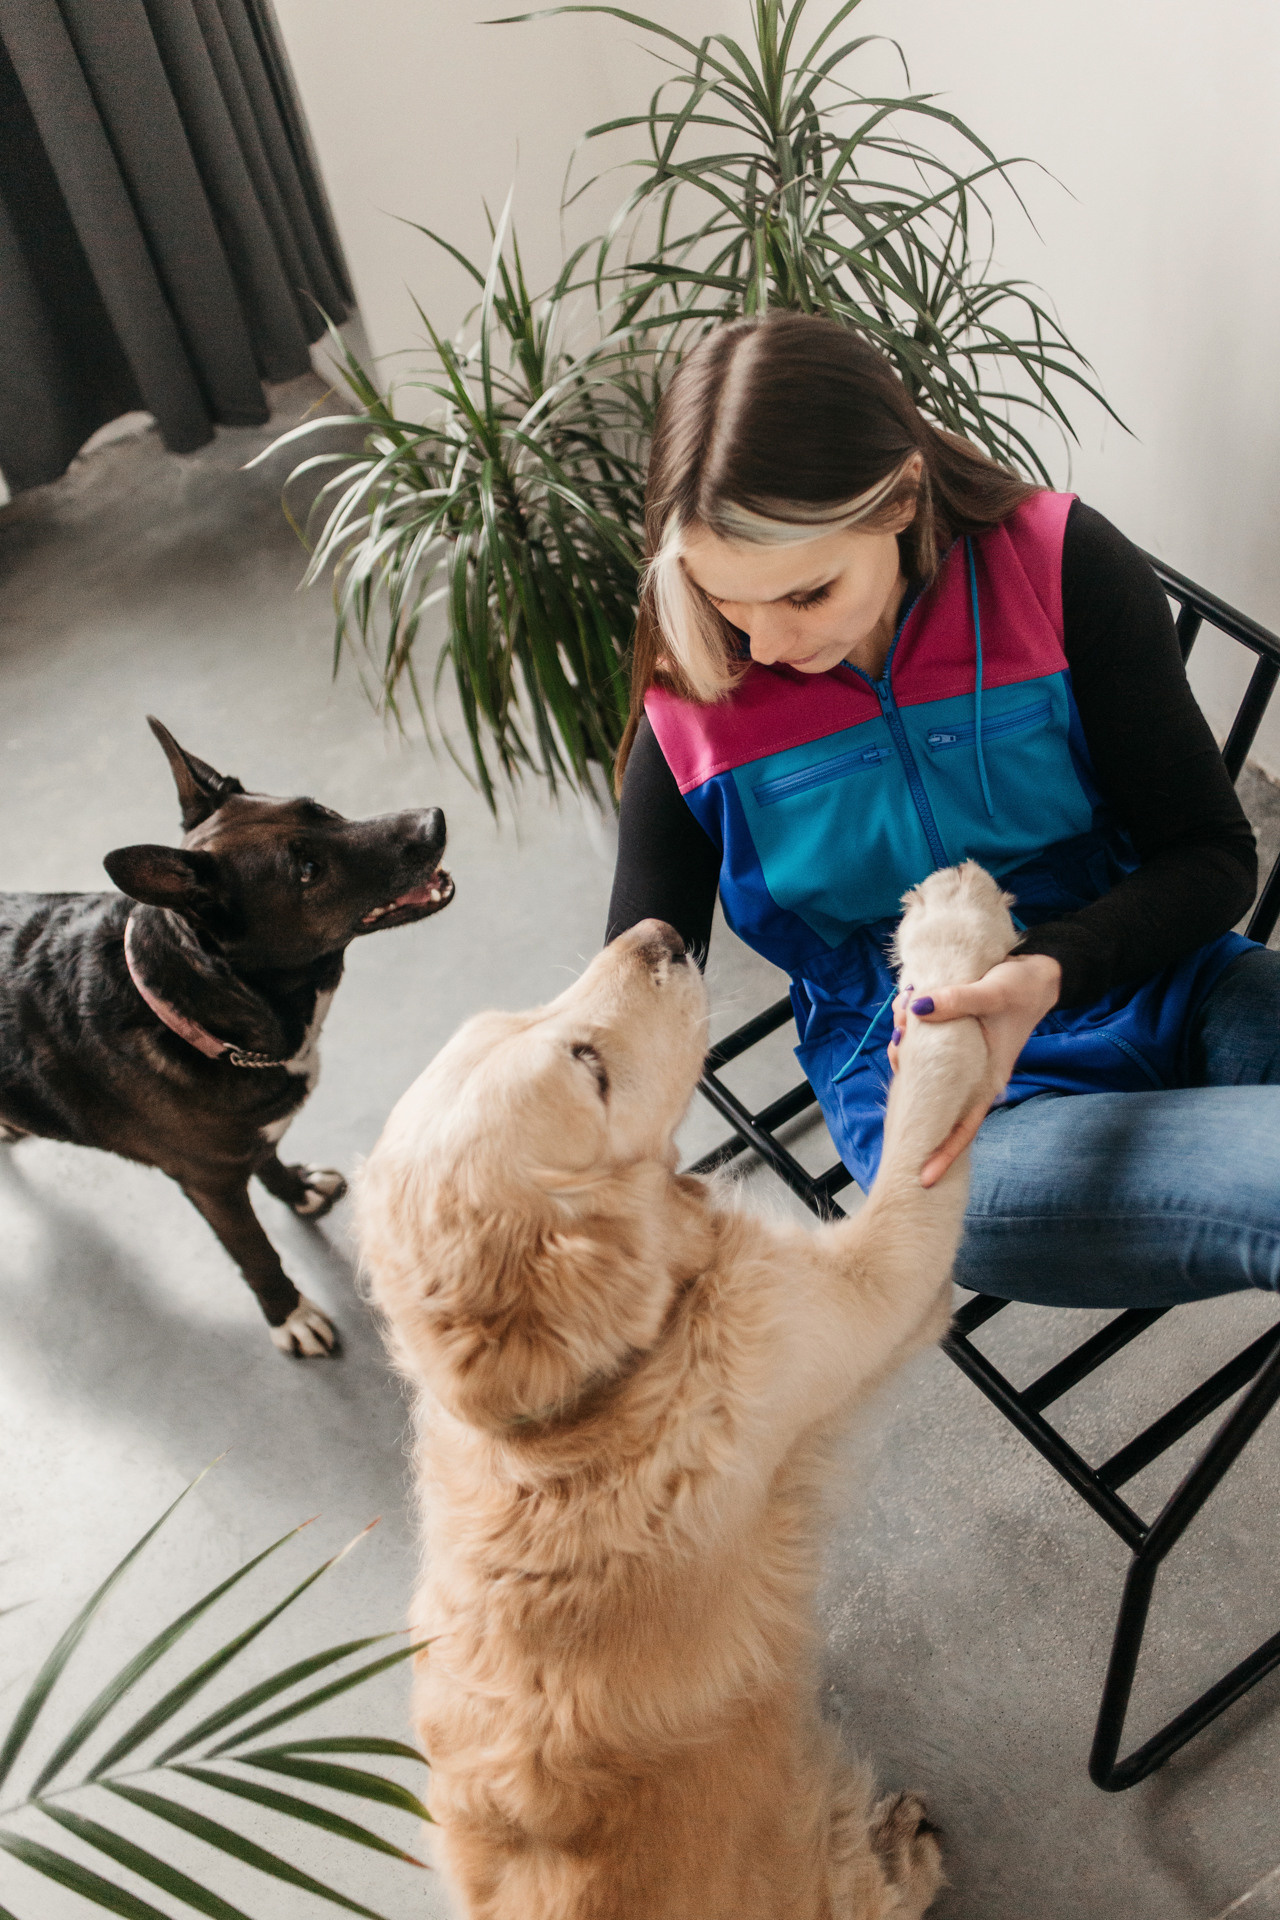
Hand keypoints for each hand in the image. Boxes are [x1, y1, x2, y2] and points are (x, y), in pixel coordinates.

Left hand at [887, 953, 1061, 1187]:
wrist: (1037, 975)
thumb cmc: (1021, 990)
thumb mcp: (991, 992)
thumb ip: (956, 1001)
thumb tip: (917, 1009)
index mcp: (987, 1078)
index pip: (964, 1125)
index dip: (944, 1153)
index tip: (923, 1177)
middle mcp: (973, 1076)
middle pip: (932, 1094)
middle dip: (908, 1076)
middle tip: (897, 1040)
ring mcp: (963, 1062)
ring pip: (925, 1067)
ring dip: (907, 1044)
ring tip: (902, 1013)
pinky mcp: (956, 1044)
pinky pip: (927, 1047)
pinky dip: (913, 1031)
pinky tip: (906, 1011)